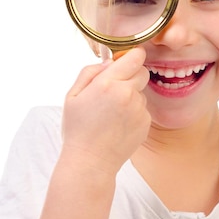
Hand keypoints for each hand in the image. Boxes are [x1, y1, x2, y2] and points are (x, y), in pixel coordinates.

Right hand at [61, 48, 149, 173]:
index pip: (135, 57)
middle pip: (142, 71)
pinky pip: (143, 109)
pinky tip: (119, 125)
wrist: (91, 162)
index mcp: (107, 83)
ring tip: (112, 113)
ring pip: (141, 92)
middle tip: (115, 89)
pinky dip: (134, 113)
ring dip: (131, 96)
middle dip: (131, 75)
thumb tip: (110, 62)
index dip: (131, 56)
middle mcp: (127, 94)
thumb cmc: (77, 129)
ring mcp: (139, 109)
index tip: (125, 61)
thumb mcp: (72, 96)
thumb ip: (90, 72)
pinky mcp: (146, 123)